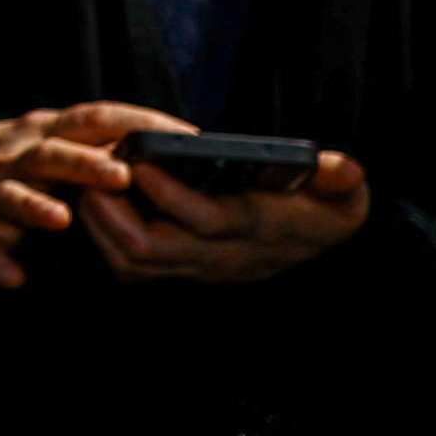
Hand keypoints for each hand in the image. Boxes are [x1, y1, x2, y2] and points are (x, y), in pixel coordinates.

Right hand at [0, 100, 174, 288]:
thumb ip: (98, 145)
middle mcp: (17, 156)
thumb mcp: (52, 141)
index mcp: (46, 133)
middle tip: (121, 175)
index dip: (135, 124)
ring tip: (60, 218)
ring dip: (35, 207)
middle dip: (85, 164)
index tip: (179, 137)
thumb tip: (168, 153)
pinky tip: (14, 277)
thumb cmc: (15, 162)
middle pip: (52, 155)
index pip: (92, 118)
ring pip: (14, 196)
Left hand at [89, 140, 374, 286]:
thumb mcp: (343, 191)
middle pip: (153, 249)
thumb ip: (339, 178)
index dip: (172, 196)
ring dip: (102, 225)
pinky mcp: (185, 269)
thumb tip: (346, 169)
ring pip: (133, 262)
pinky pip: (132, 265)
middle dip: (114, 212)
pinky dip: (106, 236)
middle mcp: (226, 256)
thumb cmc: (325, 207)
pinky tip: (100, 202)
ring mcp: (202, 267)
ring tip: (89, 183)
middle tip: (94, 172)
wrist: (319, 241)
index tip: (141, 166)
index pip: (210, 222)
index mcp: (263, 230)